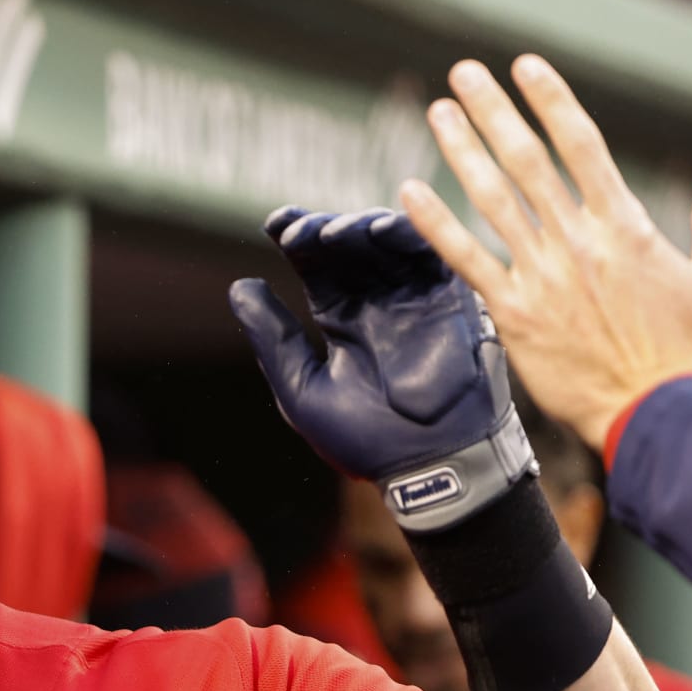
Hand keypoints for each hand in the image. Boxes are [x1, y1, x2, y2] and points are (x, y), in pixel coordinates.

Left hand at [230, 206, 530, 528]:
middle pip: (349, 246)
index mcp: (340, 315)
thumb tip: (239, 286)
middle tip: (305, 232)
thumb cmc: (365, 440)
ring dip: (363, 227)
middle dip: (326, 230)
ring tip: (340, 232)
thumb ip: (273, 339)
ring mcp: (415, 297)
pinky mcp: (452, 301)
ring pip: (388, 243)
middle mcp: (377, 299)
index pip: (316, 264)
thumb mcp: (303, 389)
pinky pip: (436, 256)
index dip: (297, 236)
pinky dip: (413, 235)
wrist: (430, 468)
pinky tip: (386, 229)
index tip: (275, 222)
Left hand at [400, 55, 691, 450]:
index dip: (551, 100)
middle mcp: (578, 242)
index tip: (526, 66)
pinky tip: (411, 190)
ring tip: (438, 111)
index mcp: (625, 227)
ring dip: (462, 149)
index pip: (582, 145)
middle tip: (464, 73)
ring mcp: (542, 276)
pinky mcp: (514, 314)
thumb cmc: (691, 353)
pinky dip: (437, 222)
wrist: (655, 412)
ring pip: (492, 198)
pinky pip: (467, 259)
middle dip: (494, 111)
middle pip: (527, 160)